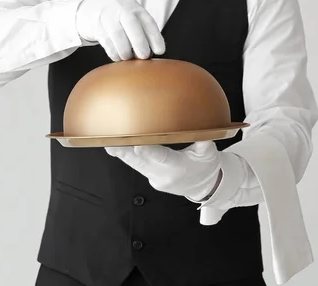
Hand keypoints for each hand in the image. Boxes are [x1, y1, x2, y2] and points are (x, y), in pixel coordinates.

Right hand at [76, 0, 165, 60]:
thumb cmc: (119, 19)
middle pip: (132, 25)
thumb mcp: (132, 19)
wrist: (92, 9)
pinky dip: (114, 52)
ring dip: (125, 50)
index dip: (155, 37)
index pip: (148, 22)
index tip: (160, 51)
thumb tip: (149, 54)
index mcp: (136, 9)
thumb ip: (142, 33)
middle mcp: (122, 10)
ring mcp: (108, 17)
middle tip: (143, 56)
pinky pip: (106, 42)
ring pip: (118, 34)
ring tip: (128, 57)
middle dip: (140, 43)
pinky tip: (117, 56)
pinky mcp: (97, 26)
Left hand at [105, 141, 222, 201]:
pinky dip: (127, 156)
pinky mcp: (150, 178)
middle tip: (111, 140)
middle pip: (140, 162)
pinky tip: (115, 147)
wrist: (204, 187)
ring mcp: (155, 178)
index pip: (162, 158)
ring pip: (135, 165)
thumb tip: (205, 130)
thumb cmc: (206, 167)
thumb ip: (205, 142)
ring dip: (121, 154)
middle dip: (125, 151)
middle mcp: (164, 175)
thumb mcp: (210, 154)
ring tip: (107, 141)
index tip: (138, 146)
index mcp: (178, 167)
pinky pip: (137, 166)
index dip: (149, 152)